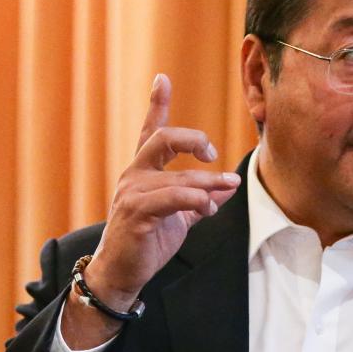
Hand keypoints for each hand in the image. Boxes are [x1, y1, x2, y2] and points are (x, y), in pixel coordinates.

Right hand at [62, 75, 240, 346]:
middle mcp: (135, 175)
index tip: (162, 78)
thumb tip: (230, 185)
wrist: (122, 273)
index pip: (149, 132)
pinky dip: (198, 200)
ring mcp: (133, 192)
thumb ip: (201, 198)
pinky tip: (209, 208)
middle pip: (163, 138)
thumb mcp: (179, 217)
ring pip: (179, 176)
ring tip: (223, 194)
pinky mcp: (137, 213)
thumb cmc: (147, 243)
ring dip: (208, 185)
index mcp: (143, 172)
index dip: (156, 104)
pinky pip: (174, 198)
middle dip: (194, 140)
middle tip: (214, 154)